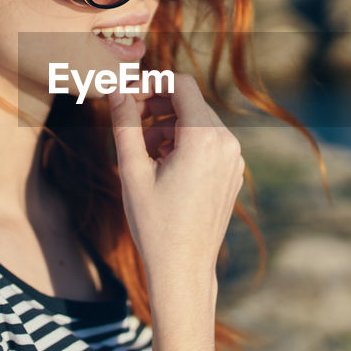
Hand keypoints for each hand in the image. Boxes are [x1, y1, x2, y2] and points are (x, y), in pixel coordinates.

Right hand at [108, 73, 243, 292]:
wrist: (184, 268)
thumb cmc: (154, 222)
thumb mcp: (132, 170)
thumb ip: (124, 123)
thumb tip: (116, 89)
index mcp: (204, 138)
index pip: (180, 84)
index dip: (150, 83)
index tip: (126, 96)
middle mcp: (226, 143)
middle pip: (190, 101)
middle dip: (157, 104)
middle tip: (127, 120)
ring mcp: (234, 158)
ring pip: (198, 122)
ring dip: (168, 125)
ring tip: (141, 150)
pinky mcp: (233, 172)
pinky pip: (209, 142)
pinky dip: (184, 142)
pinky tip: (161, 165)